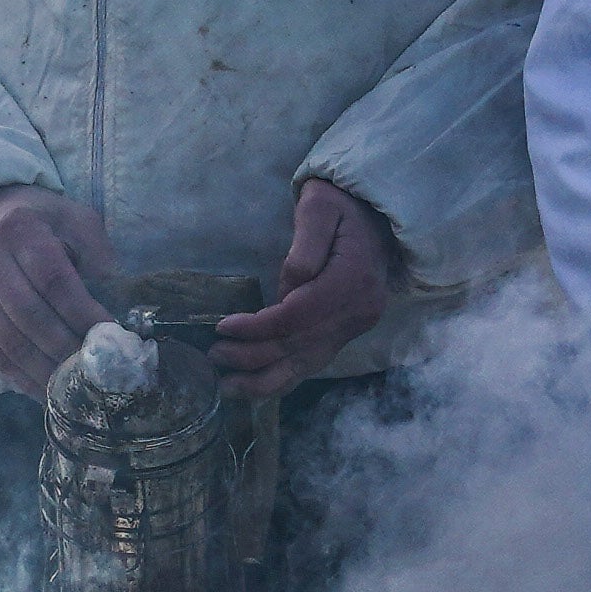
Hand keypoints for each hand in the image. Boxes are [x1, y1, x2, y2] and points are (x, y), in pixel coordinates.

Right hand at [0, 184, 117, 395]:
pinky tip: (47, 390)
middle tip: (98, 368)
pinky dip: (22, 377)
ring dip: (47, 370)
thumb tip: (115, 286)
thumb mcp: (68, 215)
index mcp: (21, 231)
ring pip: (11, 341)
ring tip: (76, 387)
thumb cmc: (34, 219)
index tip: (111, 336)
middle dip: (68, 348)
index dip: (83, 313)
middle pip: (32, 316)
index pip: (54, 281)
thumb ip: (94, 245)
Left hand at [212, 177, 396, 392]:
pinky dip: (288, 376)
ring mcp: (358, 324)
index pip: (298, 316)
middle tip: (215, 356)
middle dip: (254, 355)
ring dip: (267, 379)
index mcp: (351, 279)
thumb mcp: (319, 208)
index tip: (222, 327)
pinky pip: (317, 360)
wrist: (376, 212)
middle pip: (300, 344)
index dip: (258, 327)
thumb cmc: (341, 204)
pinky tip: (260, 385)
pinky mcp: (351, 329)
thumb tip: (288, 289)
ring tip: (229, 387)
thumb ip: (304, 247)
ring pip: (309, 362)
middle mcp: (359, 309)